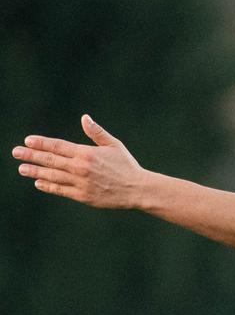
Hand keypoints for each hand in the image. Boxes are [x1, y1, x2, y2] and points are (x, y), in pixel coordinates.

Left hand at [12, 115, 146, 208]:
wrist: (138, 190)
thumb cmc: (127, 166)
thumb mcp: (114, 146)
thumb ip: (97, 133)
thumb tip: (85, 118)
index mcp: (86, 153)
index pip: (57, 146)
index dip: (41, 143)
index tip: (28, 141)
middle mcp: (80, 167)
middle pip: (50, 160)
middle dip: (31, 156)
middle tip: (16, 153)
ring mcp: (80, 182)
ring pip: (52, 176)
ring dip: (35, 171)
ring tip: (22, 169)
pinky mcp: (83, 196)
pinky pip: (61, 190)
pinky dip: (48, 186)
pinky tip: (39, 183)